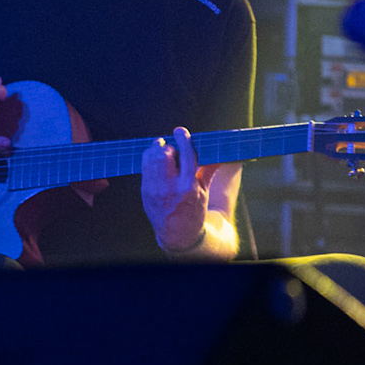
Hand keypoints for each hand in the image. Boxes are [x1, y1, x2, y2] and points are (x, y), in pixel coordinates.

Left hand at [142, 126, 215, 251]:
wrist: (176, 233)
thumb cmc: (193, 210)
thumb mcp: (203, 191)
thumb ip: (208, 169)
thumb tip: (219, 151)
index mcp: (189, 187)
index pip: (186, 156)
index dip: (183, 140)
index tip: (181, 131)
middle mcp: (170, 187)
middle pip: (164, 154)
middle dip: (169, 147)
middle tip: (174, 149)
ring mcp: (155, 189)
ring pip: (151, 158)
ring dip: (157, 150)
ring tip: (165, 152)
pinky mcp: (145, 190)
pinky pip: (144, 165)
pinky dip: (150, 157)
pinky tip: (156, 159)